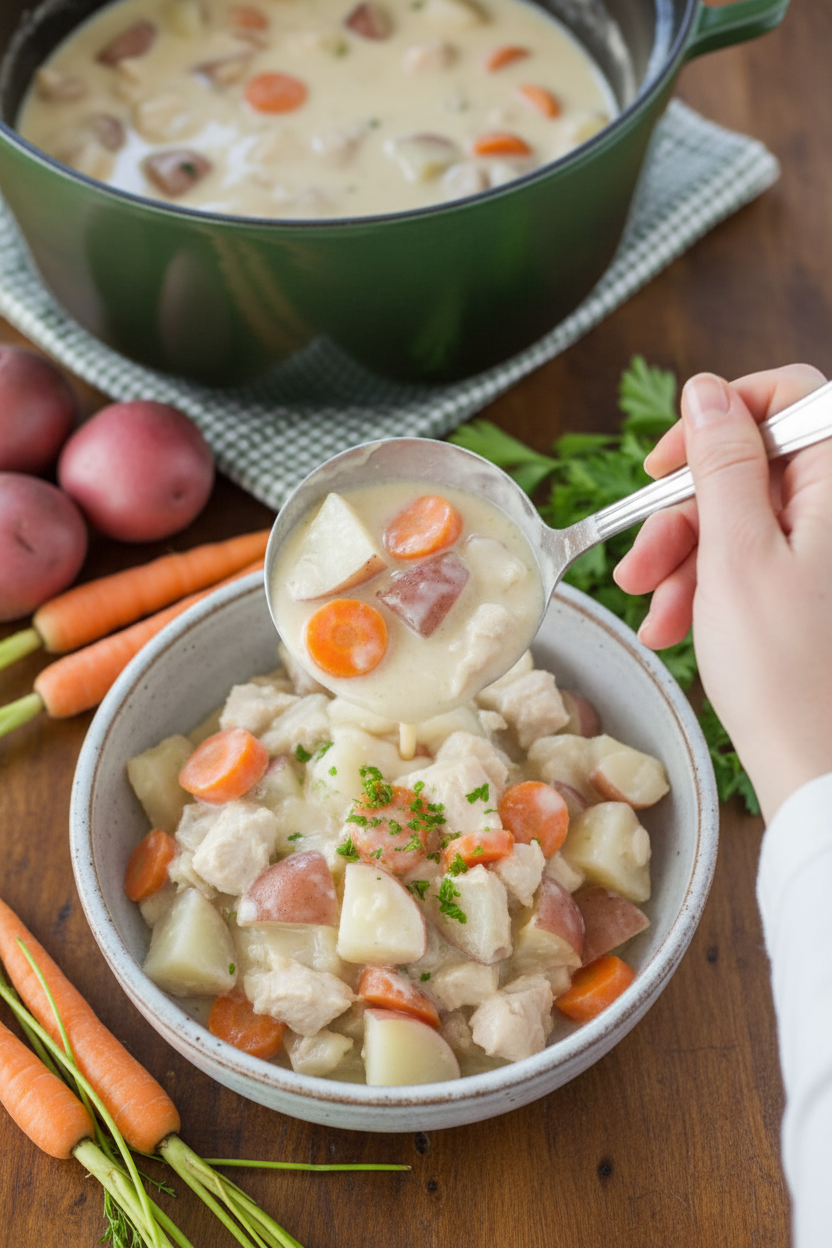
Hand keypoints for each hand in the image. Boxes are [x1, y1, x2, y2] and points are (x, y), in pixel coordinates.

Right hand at [613, 363, 831, 820]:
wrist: (820, 771)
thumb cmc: (787, 672)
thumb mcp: (737, 556)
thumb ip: (722, 464)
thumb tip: (706, 392)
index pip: (788, 397)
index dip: (719, 417)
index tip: (665, 464)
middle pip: (755, 467)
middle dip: (687, 512)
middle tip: (641, 564)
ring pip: (748, 518)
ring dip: (688, 558)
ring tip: (653, 611)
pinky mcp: (820, 589)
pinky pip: (760, 560)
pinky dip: (712, 585)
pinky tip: (677, 626)